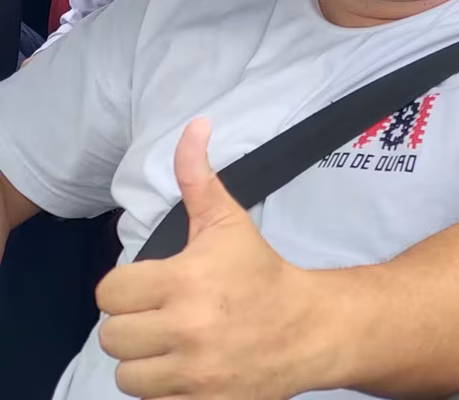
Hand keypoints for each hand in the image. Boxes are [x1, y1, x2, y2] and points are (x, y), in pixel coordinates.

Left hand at [97, 119, 338, 398]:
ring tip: (173, 343)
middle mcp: (185, 329)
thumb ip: (198, 176)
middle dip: (134, 323)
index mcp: (185, 280)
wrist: (307, 327)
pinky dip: (164, 389)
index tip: (152, 283)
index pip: (110, 292)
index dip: (128, 286)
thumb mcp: (228, 220)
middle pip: (112, 337)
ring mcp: (193, 374)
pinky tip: (186, 367)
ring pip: (127, 377)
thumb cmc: (260, 270)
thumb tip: (193, 126)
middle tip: (163, 313)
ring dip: (145, 360)